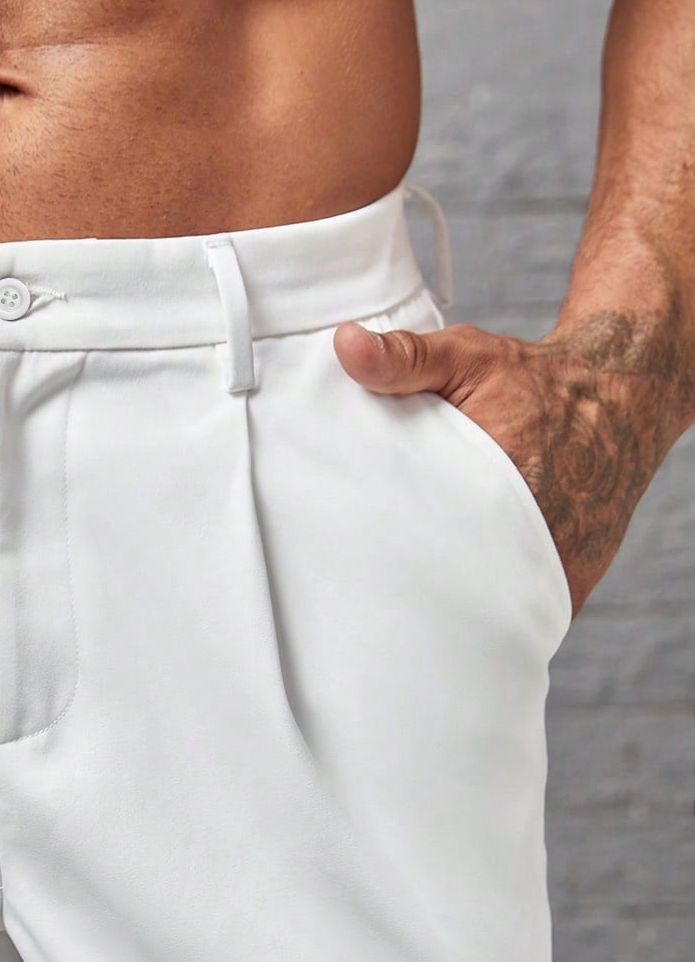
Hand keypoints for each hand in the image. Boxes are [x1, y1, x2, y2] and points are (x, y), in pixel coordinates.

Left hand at [332, 310, 694, 622]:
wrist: (615, 403)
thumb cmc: (532, 382)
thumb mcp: (467, 358)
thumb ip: (405, 359)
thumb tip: (346, 346)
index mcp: (500, 480)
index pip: (426, 539)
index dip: (386, 551)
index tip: (351, 553)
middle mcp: (532, 534)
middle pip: (450, 584)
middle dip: (410, 584)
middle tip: (366, 582)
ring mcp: (553, 566)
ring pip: (483, 609)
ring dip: (446, 604)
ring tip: (402, 600)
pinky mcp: (566, 584)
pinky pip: (514, 615)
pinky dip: (484, 611)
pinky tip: (451, 603)